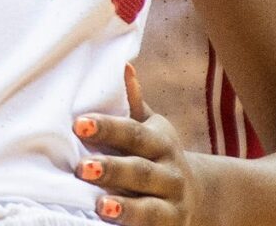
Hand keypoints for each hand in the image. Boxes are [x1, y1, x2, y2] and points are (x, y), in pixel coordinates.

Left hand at [74, 64, 204, 225]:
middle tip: (81, 168)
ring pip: (150, 209)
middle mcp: (170, 174)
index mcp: (161, 143)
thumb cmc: (156, 153)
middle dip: (112, 170)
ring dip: (126, 209)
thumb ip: (133, 104)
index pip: (133, 133)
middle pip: (141, 172)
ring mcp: (172, 205)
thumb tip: (123, 66)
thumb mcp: (151, 127)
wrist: (198, 194)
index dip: (107, 128)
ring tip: (100, 207)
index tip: (77, 124)